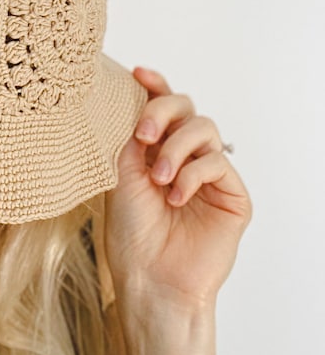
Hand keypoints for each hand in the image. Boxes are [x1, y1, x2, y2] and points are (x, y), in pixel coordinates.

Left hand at [104, 67, 251, 311]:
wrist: (149, 280)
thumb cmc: (131, 233)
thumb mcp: (121, 173)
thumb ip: (132, 134)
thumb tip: (137, 92)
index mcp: (156, 148)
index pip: (162, 106)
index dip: (154, 84)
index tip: (138, 74)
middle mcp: (184, 156)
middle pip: (186, 107)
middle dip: (162, 111)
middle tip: (142, 134)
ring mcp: (210, 175)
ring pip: (204, 128)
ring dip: (176, 147)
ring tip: (158, 178)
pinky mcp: (232, 196)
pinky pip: (217, 163)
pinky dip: (192, 174)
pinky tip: (175, 196)